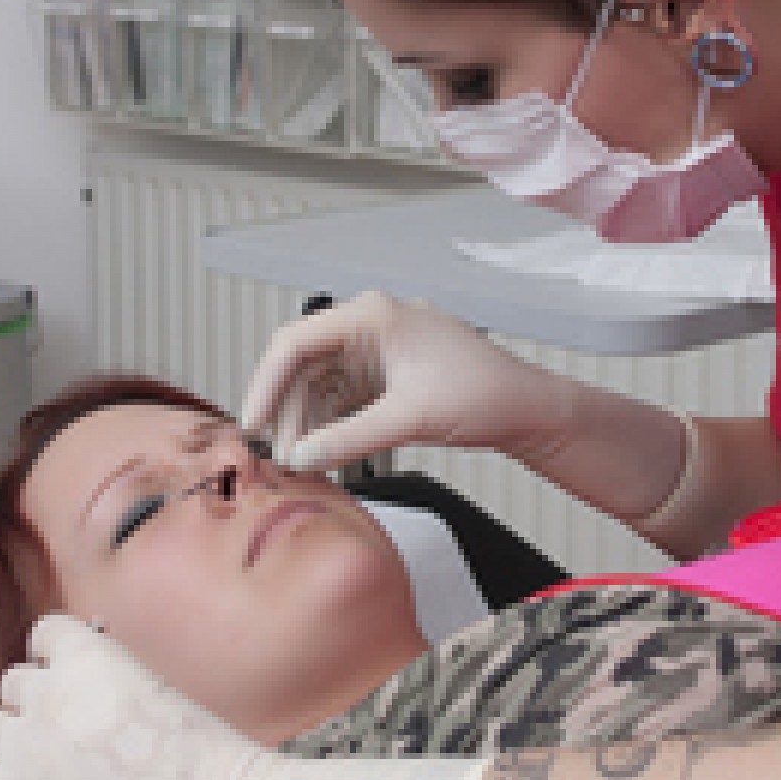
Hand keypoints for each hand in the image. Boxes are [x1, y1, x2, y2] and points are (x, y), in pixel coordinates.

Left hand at [0, 614, 269, 779]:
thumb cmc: (198, 754)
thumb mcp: (157, 686)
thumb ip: (109, 677)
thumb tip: (86, 684)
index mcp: (87, 655)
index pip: (45, 633)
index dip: (55, 652)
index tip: (63, 667)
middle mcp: (47, 693)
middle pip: (15, 680)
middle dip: (35, 697)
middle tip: (62, 721)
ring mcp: (23, 747)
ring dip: (6, 730)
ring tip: (32, 749)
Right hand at [240, 291, 573, 471]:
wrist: (527, 409)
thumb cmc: (484, 395)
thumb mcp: (410, 419)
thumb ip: (348, 439)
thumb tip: (299, 458)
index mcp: (373, 316)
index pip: (295, 342)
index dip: (265, 385)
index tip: (252, 425)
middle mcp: (370, 325)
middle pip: (303, 366)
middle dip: (290, 413)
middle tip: (284, 459)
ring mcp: (378, 350)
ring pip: (320, 384)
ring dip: (309, 423)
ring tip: (306, 464)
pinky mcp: (386, 375)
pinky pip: (342, 396)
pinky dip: (330, 425)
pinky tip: (325, 454)